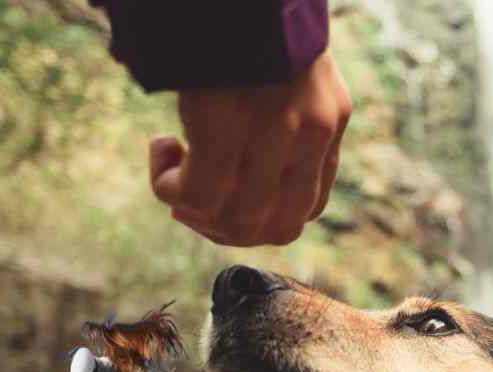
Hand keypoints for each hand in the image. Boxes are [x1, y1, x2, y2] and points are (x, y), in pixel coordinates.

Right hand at [150, 49, 351, 246]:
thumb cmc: (247, 15)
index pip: (308, 205)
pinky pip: (201, 194)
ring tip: (173, 170)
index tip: (223, 192)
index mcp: (330, 120)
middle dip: (227, 229)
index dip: (260, 217)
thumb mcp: (283, 67)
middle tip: (189, 199)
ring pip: (240, 219)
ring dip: (195, 210)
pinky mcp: (228, 122)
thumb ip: (277, 114)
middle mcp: (313, 130)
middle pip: (280, 227)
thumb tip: (226, 162)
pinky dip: (172, 188)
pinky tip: (162, 151)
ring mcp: (276, 129)